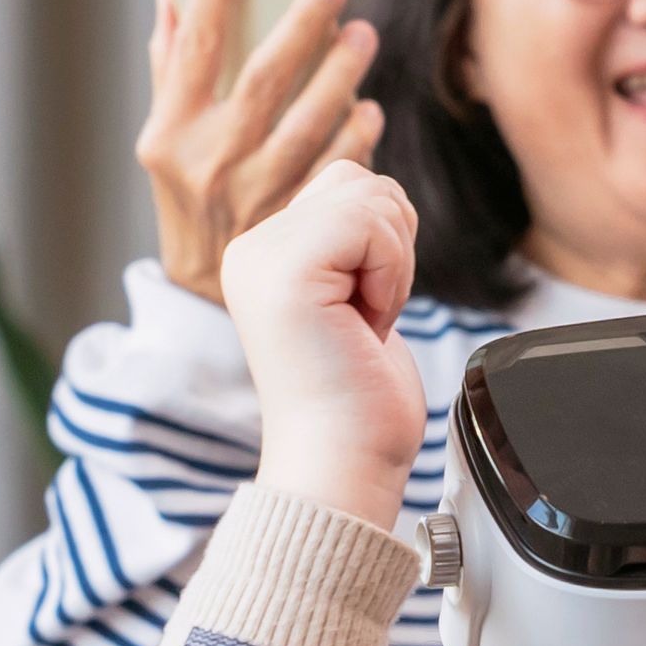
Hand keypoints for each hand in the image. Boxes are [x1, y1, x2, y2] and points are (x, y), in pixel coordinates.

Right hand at [138, 0, 379, 291]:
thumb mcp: (165, 138)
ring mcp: (255, 197)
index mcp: (169, 134)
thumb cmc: (188, 198)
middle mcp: (209, 164)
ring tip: (362, 34)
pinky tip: (369, 109)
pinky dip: (356, 137)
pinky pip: (334, 169)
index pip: (194, 49)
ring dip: (340, 74)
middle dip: (301, 22)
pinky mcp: (295, 224)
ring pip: (308, 122)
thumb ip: (170, 68)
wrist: (204, 297)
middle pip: (263, 78)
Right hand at [220, 162, 431, 526]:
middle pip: (360, 181)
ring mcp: (263, 256)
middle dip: (392, 248)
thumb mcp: (356, 294)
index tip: (363, 313)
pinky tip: (366, 323)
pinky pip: (371, 222)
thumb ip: (354, 237)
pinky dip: (391, 274)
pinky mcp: (286, 269)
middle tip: (366, 318)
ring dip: (393, 264)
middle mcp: (252, 248)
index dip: (384, 245)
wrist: (343, 463)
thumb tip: (382, 190)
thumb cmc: (360, 402)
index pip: (348, 185)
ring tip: (363, 321)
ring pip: (370, 196)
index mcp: (264, 254)